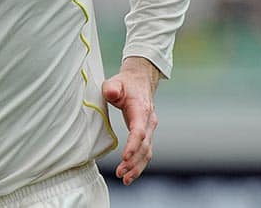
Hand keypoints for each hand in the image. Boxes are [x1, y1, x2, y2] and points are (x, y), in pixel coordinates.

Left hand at [102, 56, 160, 185]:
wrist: (140, 80)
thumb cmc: (125, 83)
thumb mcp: (115, 81)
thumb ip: (111, 88)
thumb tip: (111, 93)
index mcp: (141, 110)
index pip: (139, 131)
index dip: (133, 145)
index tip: (124, 157)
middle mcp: (149, 122)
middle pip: (144, 146)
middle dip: (133, 162)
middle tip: (121, 173)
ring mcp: (149, 129)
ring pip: (147, 152)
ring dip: (137, 167)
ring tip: (125, 179)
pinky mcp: (146, 134)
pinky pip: (145, 152)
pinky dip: (139, 164)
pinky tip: (130, 175)